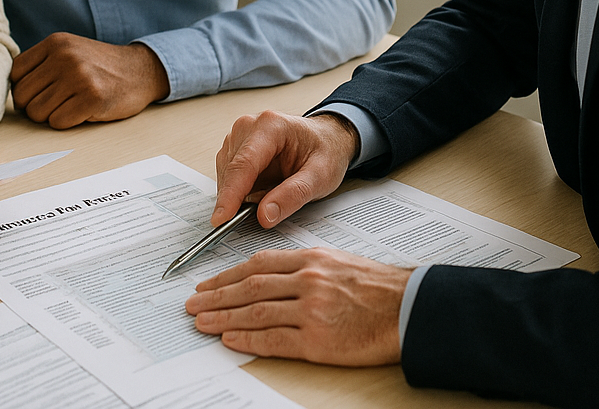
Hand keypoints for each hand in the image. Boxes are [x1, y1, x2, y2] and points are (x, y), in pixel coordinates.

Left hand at [10, 34, 169, 127]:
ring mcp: (79, 76)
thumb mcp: (69, 50)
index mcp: (55, 42)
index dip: (23, 89)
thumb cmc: (99, 66)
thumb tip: (10, 89)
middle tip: (57, 102)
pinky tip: (82, 111)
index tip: (40, 92)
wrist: (140, 70)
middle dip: (35, 106)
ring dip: (50, 116)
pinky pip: (57, 122)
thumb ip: (41, 63)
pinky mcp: (92, 98)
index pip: (15, 73)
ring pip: (37, 112)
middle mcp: (65, 56)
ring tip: (70, 105)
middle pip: (23, 96)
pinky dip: (66, 122)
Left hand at [186, 247, 410, 364]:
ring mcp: (311, 310)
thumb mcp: (335, 262)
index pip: (257, 265)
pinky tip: (229, 338)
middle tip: (191, 303)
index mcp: (309, 258)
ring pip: (255, 311)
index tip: (206, 283)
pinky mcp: (318, 340)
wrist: (407, 308)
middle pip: (249, 287)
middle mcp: (305, 280)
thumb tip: (268, 277)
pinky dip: (248, 338)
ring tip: (201, 322)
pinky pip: (274, 339)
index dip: (226, 275)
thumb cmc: (374, 286)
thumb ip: (302, 266)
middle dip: (215, 296)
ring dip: (222, 317)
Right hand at [212, 111, 357, 227]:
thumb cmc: (325, 151)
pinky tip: (263, 190)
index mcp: (271, 126)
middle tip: (263, 214)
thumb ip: (293, 195)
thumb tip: (264, 216)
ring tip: (273, 193)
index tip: (221, 219)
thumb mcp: (321, 177)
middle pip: (231, 170)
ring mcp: (240, 135)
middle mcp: (249, 126)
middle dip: (238, 198)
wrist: (327, 138)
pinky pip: (229, 175)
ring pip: (227, 175)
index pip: (243, 164)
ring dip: (241, 194)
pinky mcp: (236, 147)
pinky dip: (241, 190)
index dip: (230, 194)